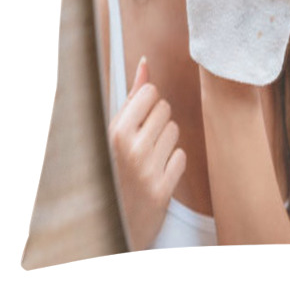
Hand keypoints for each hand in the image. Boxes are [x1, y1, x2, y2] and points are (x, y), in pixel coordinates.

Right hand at [108, 57, 186, 250]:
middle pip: (165, 108)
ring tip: (147, 157)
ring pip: (175, 130)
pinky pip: (181, 156)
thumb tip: (145, 64)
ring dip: (165, 141)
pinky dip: (172, 163)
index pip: (149, 92)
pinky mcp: (162, 190)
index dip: (146, 102)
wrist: (108, 224)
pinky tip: (156, 173)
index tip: (138, 115)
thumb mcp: (112, 132)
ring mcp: (148, 170)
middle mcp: (131, 150)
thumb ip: (132, 98)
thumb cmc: (111, 169)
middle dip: (157, 120)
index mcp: (114, 133)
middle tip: (141, 140)